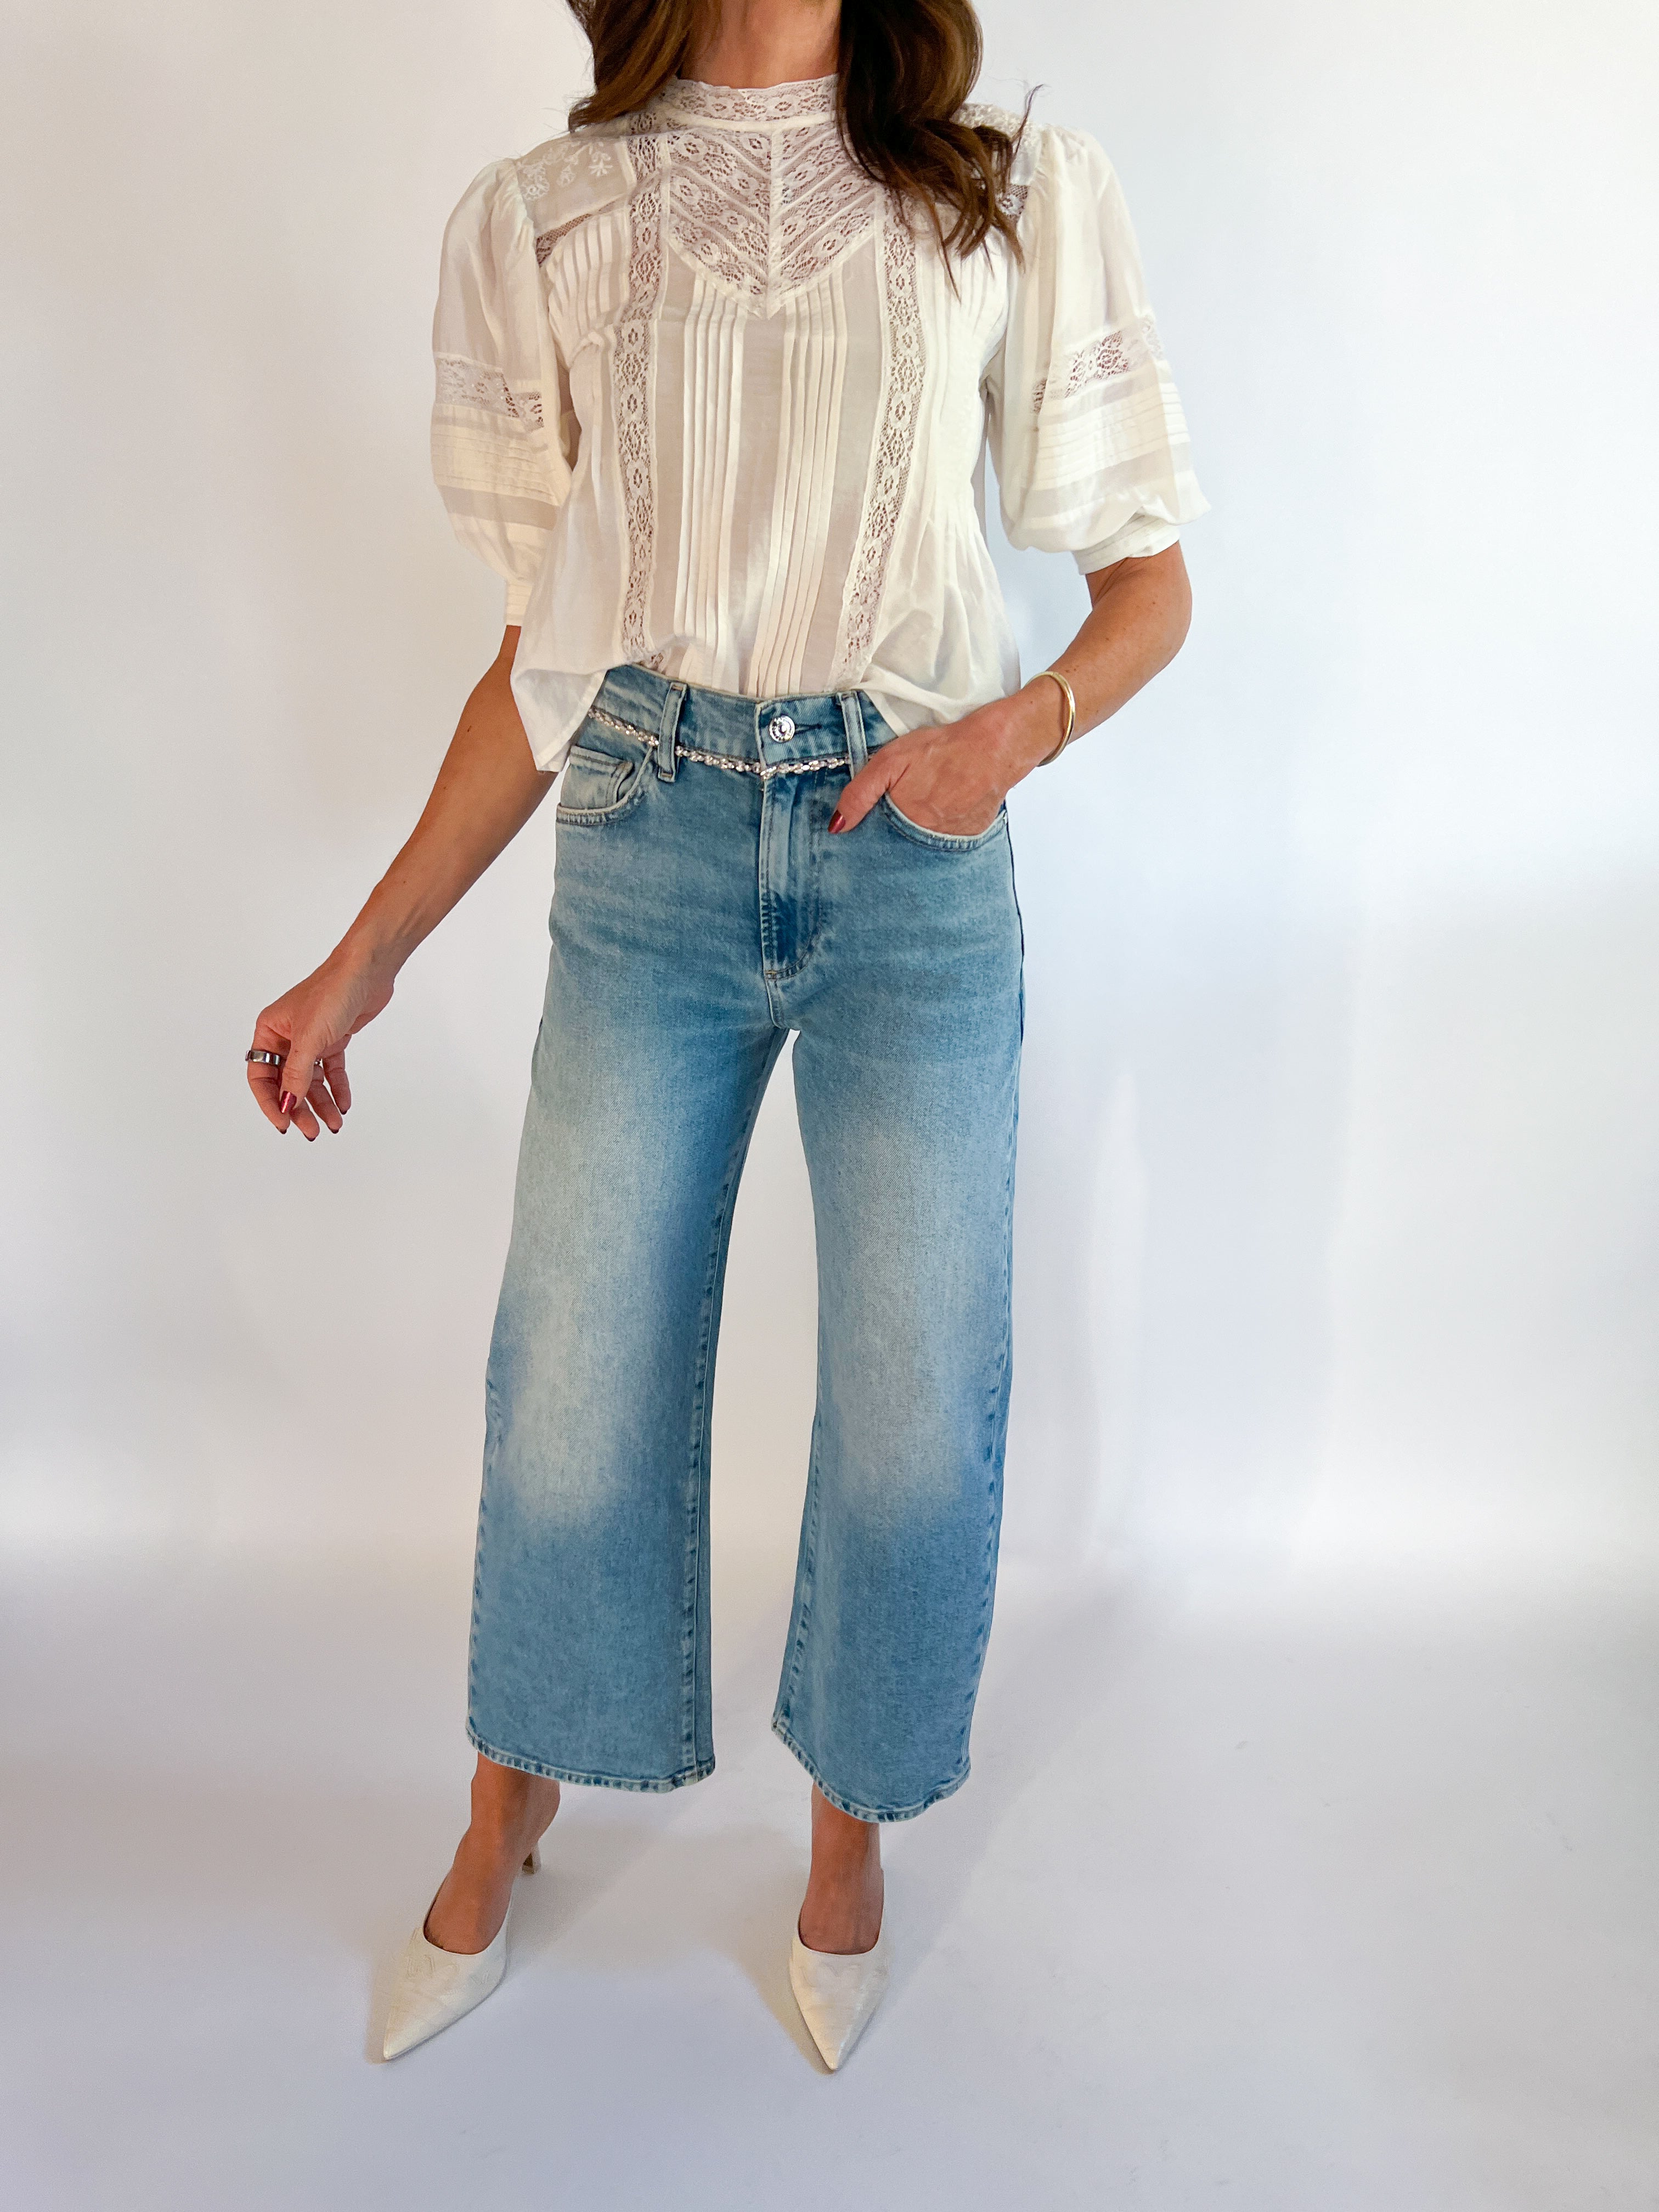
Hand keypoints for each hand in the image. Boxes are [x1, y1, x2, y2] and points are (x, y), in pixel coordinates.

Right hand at [246, 943, 395, 1139]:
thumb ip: (297, 1074)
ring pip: (311, 1080)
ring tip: (333, 1124)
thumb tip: (288, 1104)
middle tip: (311, 1131)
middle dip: (299, 1108)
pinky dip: (337, 1089)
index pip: (261, 1075)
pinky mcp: (334, 1039)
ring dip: (321, 1104)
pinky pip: (331, 1071)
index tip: (283, 1123)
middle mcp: (287, 1035)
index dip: (270, 1102)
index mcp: (269, 1030)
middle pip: (287, 1082)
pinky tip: (344, 1105)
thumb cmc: (332, 992)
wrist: (368, 970)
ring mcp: (311, 1038)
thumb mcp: (310, 1038)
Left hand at [828, 684, 1068, 836]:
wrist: (994, 747)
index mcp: (905, 824)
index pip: (877, 845)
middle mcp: (927, 840)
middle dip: (895, 835)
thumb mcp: (890, 762)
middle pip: (900, 847)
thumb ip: (860, 794)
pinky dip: (943, 827)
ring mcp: (951, 841)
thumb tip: (837, 827)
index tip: (868, 828)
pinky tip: (946, 805)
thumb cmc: (941, 750)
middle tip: (906, 806)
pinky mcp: (970, 837)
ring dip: (919, 833)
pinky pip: (949, 840)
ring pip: (924, 845)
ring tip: (927, 804)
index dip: (870, 836)